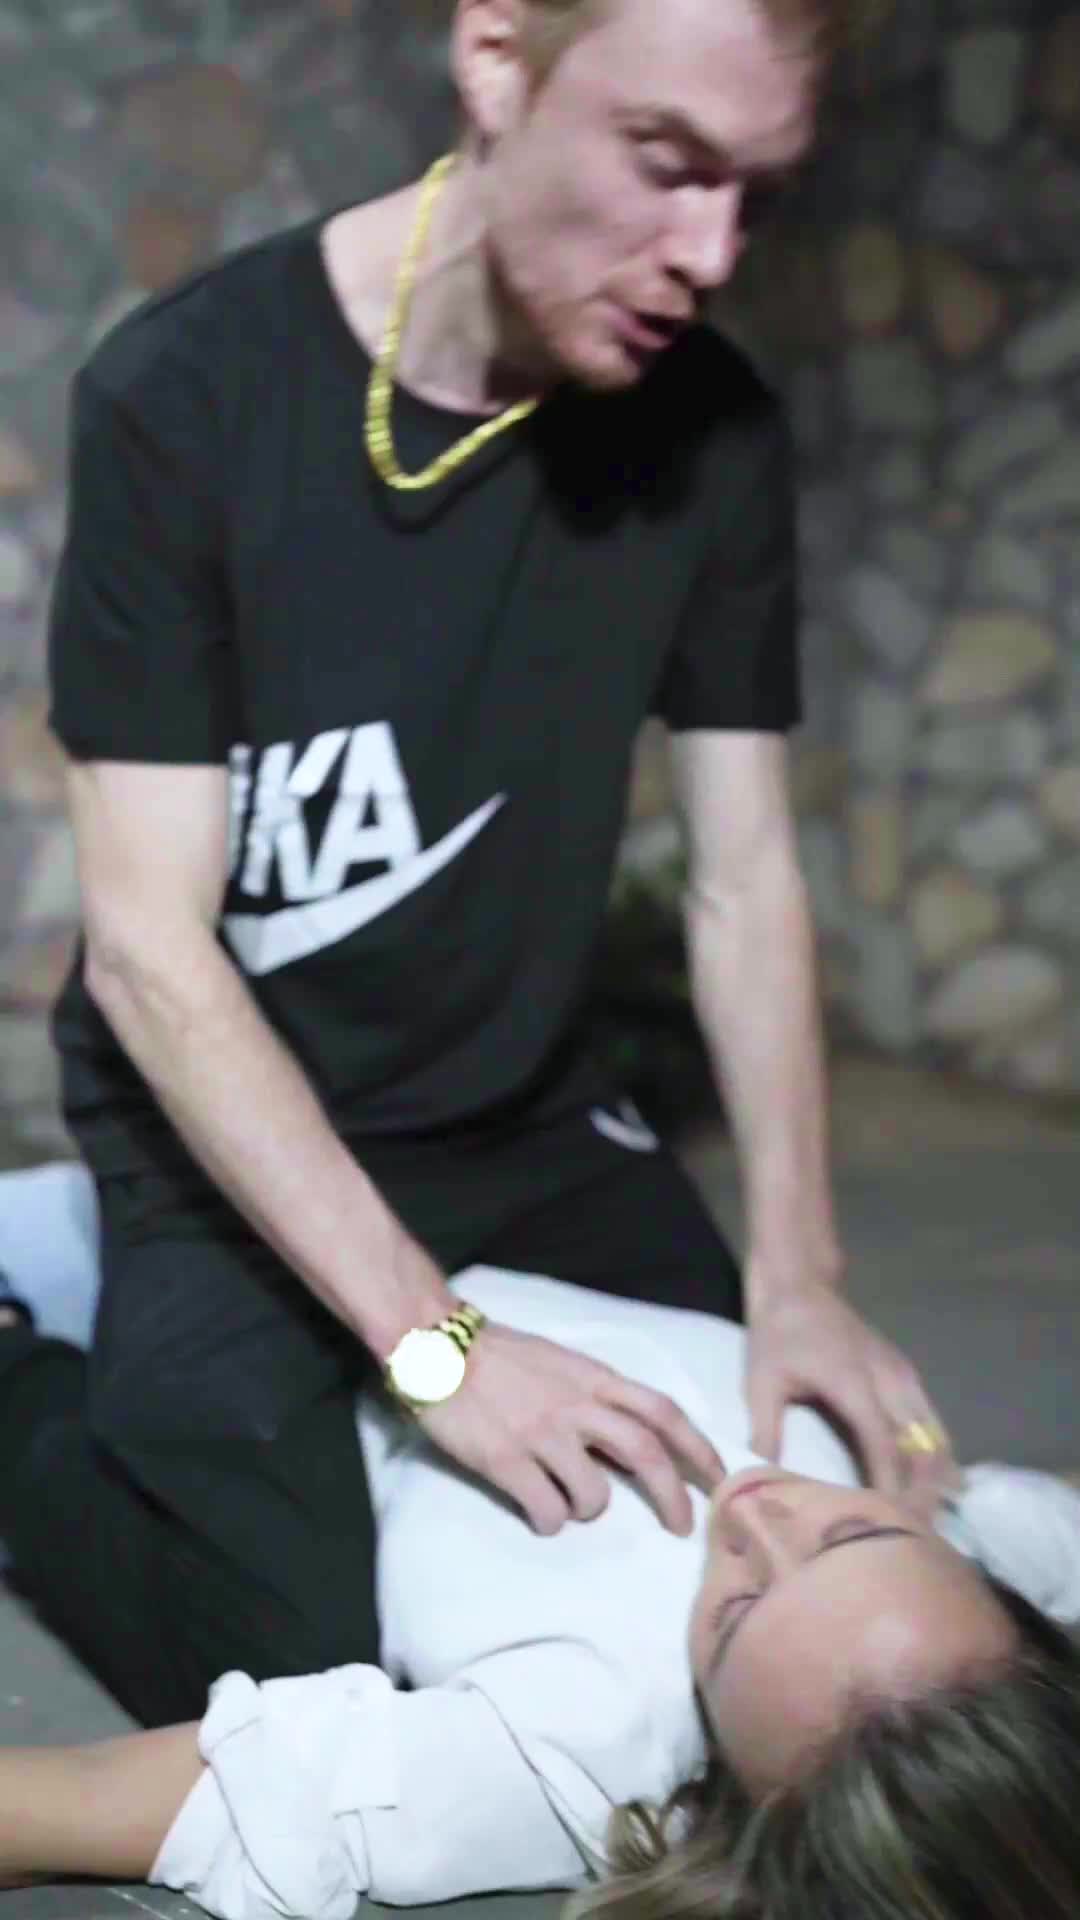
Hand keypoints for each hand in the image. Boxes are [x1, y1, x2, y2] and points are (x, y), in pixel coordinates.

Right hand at [417, 1321, 726, 1535]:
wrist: (438, 1344)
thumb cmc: (501, 1354)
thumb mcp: (562, 1363)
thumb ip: (597, 1394)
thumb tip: (631, 1435)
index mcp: (595, 1378)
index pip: (662, 1411)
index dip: (699, 1448)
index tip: (722, 1479)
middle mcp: (577, 1405)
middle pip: (645, 1454)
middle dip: (673, 1497)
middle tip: (682, 1527)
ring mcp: (541, 1433)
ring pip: (595, 1493)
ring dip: (592, 1510)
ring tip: (571, 1505)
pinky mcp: (506, 1460)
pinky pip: (546, 1510)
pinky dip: (550, 1521)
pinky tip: (539, 1513)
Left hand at [744, 1282, 961, 1521]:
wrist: (800, 1285)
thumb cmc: (778, 1334)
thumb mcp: (761, 1381)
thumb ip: (766, 1430)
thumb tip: (760, 1479)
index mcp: (854, 1383)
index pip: (883, 1444)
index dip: (892, 1485)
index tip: (896, 1522)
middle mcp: (889, 1380)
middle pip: (919, 1444)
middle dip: (924, 1490)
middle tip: (923, 1533)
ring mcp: (903, 1374)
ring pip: (933, 1432)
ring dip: (937, 1473)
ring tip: (937, 1517)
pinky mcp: (906, 1373)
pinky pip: (930, 1419)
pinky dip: (936, 1451)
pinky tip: (939, 1482)